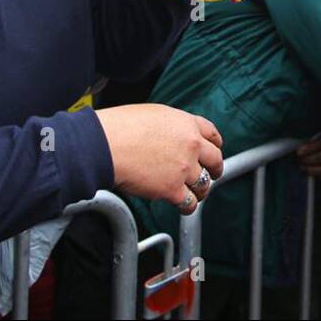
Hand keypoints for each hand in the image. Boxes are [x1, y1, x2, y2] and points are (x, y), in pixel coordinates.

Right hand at [95, 104, 224, 213]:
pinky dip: (188, 206)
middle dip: (215, 169)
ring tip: (195, 193)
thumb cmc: (120, 127)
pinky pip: (190, 203)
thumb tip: (170, 136)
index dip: (215, 144)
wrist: (105, 144)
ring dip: (201, 190)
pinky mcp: (172, 189)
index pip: (212, 134)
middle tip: (213, 174)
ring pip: (204, 184)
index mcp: (186, 123)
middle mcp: (191, 144)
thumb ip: (170, 126)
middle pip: (215, 160)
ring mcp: (184, 168)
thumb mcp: (153, 114)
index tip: (214, 150)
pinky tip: (183, 206)